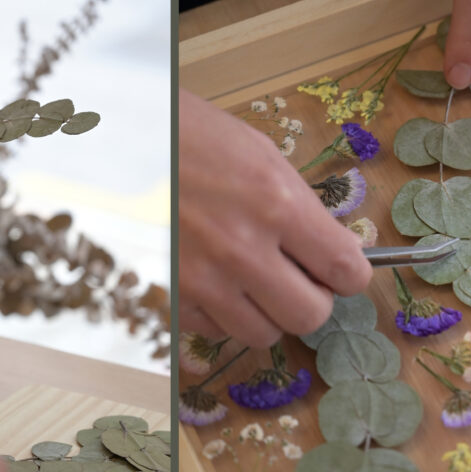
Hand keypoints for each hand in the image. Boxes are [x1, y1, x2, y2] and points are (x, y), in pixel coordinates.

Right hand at [178, 89, 372, 347]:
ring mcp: (201, 279)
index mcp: (276, 204)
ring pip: (263, 334)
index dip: (351, 276)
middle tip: (300, 278)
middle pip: (310, 316)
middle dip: (313, 299)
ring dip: (268, 312)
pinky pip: (215, 332)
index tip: (343, 272)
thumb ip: (302, 208)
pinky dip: (222, 315)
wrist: (119, 141)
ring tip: (254, 279)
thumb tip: (336, 252)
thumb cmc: (192, 137)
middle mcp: (242, 249)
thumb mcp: (261, 156)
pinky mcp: (168, 296)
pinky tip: (217, 281)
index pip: (345, 269)